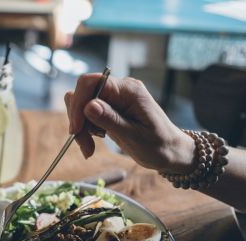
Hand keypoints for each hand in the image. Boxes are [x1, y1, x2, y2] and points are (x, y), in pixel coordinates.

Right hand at [65, 74, 194, 173]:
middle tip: (84, 145)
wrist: (170, 153)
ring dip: (80, 129)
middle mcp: (119, 89)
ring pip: (81, 106)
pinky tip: (91, 145)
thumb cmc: (158, 145)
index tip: (76, 128)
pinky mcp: (109, 110)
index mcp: (128, 90)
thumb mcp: (134, 136)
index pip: (90, 83)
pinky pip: (86, 115)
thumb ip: (111, 120)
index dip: (77, 103)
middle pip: (83, 94)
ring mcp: (113, 99)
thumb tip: (88, 105)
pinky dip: (84, 131)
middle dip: (78, 120)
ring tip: (88, 148)